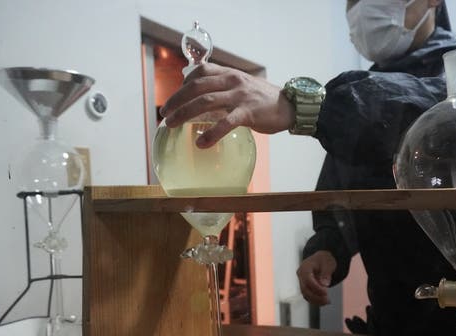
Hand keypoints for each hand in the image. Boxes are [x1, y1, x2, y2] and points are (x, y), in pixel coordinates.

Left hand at [159, 63, 294, 147]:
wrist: (291, 106)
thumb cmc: (265, 100)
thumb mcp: (243, 87)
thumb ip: (225, 90)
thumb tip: (204, 102)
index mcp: (230, 74)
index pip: (200, 71)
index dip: (183, 84)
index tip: (176, 98)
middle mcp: (232, 81)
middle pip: (196, 87)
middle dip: (176, 100)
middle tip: (164, 114)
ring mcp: (240, 96)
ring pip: (205, 102)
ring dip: (184, 114)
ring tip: (171, 126)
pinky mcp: (249, 113)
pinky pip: (225, 123)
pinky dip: (211, 134)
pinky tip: (201, 143)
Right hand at [297, 251, 336, 305]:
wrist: (321, 259)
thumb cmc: (325, 260)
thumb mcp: (328, 264)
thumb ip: (326, 274)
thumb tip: (324, 284)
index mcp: (305, 267)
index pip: (308, 279)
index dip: (316, 288)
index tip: (326, 292)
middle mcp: (300, 275)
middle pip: (305, 289)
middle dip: (316, 296)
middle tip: (328, 300)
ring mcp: (301, 281)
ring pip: (305, 294)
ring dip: (316, 300)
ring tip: (327, 302)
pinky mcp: (305, 287)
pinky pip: (308, 296)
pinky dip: (315, 300)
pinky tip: (324, 302)